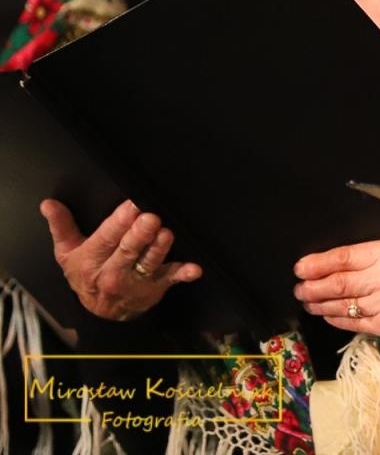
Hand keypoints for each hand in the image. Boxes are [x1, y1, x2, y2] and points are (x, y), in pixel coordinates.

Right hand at [40, 198, 201, 321]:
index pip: (106, 238)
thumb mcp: (68, 252)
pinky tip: (194, 270)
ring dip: (159, 249)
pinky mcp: (156, 287)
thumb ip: (62, 226)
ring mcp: (137, 281)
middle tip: (150, 218)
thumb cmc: (85, 273)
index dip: (119, 222)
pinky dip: (183, 274)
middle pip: (127, 251)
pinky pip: (171, 280)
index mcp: (92, 259)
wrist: (100, 311)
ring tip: (166, 234)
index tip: (131, 206)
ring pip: (149, 263)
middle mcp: (113, 272)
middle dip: (139, 235)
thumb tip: (48, 203)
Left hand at [293, 240, 379, 341]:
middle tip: (300, 287)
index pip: (344, 257)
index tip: (302, 267)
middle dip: (311, 286)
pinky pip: (352, 322)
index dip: (317, 264)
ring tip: (308, 300)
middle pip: (337, 283)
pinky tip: (327, 313)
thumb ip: (373, 256)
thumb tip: (336, 262)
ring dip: (318, 303)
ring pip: (341, 304)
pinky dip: (335, 318)